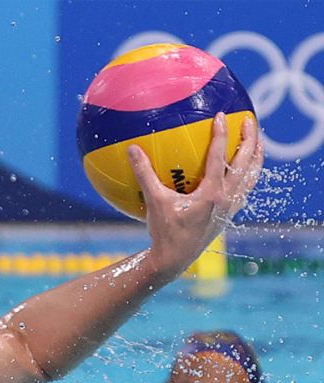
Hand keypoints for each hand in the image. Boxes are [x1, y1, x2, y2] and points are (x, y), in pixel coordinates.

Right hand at [130, 113, 263, 273]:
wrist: (175, 260)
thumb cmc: (164, 232)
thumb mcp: (153, 201)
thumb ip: (144, 174)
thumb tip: (132, 149)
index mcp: (211, 193)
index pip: (220, 157)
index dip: (221, 135)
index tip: (220, 116)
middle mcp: (226, 198)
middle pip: (246, 163)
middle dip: (250, 140)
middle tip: (249, 120)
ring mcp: (230, 207)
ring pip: (251, 177)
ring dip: (256, 157)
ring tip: (257, 142)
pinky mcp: (229, 214)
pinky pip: (244, 190)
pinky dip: (248, 176)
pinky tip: (244, 171)